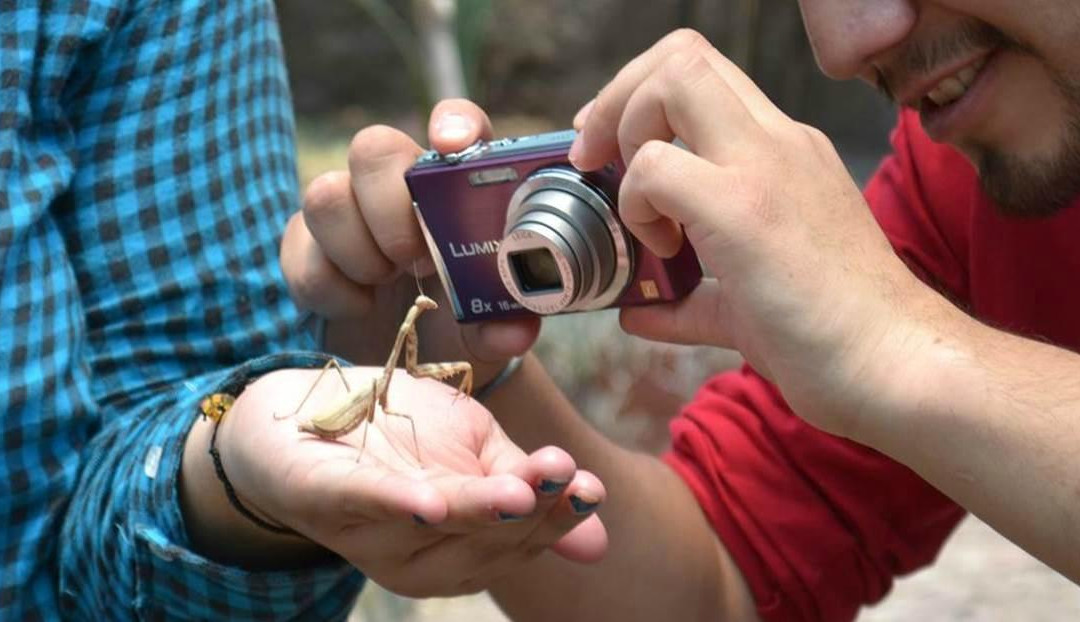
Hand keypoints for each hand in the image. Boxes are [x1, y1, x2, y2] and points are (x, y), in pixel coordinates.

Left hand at [211, 366, 606, 595]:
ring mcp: (370, 532)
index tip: (591, 488)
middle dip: (528, 510)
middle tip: (566, 478)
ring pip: (435, 526)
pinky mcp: (326, 497)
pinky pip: (366, 504)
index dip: (557, 517)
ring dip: (478, 510)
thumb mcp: (476, 452)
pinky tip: (430, 503)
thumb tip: (600, 541)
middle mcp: (419, 555)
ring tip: (519, 494)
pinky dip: (397, 504)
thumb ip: (528, 489)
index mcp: (462, 545)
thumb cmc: (400, 434)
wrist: (303, 413)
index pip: (519, 539)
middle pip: (484, 540)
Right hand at [279, 101, 539, 385]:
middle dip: (388, 205)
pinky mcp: (306, 245)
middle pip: (372, 147)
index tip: (450, 145)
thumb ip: (504, 322)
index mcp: (455, 186)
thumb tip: (514, 331)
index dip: (453, 122)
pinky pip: (298, 248)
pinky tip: (360, 306)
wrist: (412, 363)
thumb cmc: (459, 322)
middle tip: (414, 259)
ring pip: (323, 193)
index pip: (458, 124)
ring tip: (384, 283)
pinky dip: (330, 288)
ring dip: (356, 250)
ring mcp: (347, 211)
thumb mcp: (489, 327)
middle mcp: (398, 185)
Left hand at [571, 29, 939, 434]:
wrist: (897, 367)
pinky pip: (657, 167)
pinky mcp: (745, 210)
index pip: (704, 74)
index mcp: (784, 151)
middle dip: (618, 99)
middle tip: (597, 160)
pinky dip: (636, 203)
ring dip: (627, 138)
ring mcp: (765, 167)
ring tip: (640, 212)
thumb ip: (691, 300)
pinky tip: (662, 248)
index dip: (640, 97)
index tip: (611, 150)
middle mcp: (778, 142)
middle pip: (682, 54)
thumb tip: (637, 312)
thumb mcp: (750, 305)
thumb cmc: (834, 335)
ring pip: (670, 83)